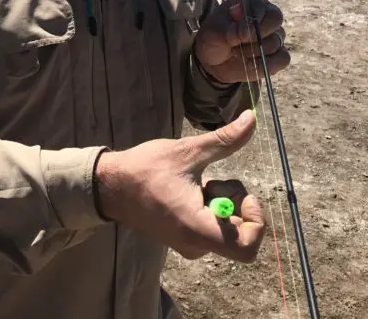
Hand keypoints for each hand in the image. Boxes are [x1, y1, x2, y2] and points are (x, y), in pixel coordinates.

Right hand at [94, 110, 263, 261]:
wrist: (111, 186)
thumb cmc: (146, 170)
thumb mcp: (188, 151)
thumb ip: (225, 139)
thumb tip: (252, 118)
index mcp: (198, 230)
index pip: (247, 248)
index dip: (256, 220)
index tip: (243, 194)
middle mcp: (197, 245)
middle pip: (241, 231)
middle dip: (235, 201)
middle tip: (211, 181)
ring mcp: (191, 244)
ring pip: (228, 225)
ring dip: (222, 200)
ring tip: (196, 184)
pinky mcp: (187, 238)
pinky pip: (214, 225)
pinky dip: (212, 205)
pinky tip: (191, 190)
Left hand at [194, 0, 290, 84]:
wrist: (213, 60)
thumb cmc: (213, 39)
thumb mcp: (215, 33)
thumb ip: (231, 31)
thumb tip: (249, 32)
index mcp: (252, 0)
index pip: (262, 6)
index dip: (252, 21)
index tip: (236, 32)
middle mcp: (267, 14)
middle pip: (276, 19)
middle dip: (257, 36)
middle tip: (238, 43)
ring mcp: (275, 34)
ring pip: (276, 42)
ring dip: (253, 53)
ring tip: (237, 52)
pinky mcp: (279, 53)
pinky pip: (283, 58)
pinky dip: (266, 65)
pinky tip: (251, 64)